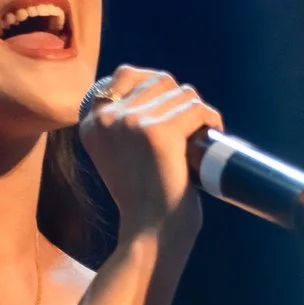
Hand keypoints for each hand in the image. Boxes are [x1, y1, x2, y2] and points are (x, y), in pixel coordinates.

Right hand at [80, 66, 221, 242]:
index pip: (126, 73)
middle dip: (180, 101)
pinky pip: (196, 109)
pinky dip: (210, 121)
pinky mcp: (159, 133)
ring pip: (182, 94)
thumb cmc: (144, 196)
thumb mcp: (119, 153)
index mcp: (92, 122)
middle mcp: (107, 118)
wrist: (151, 231)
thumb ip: (124, 121)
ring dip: (197, 113)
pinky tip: (211, 136)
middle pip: (160, 81)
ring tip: (199, 137)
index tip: (169, 109)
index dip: (155, 84)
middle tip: (189, 129)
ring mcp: (132, 122)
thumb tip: (159, 85)